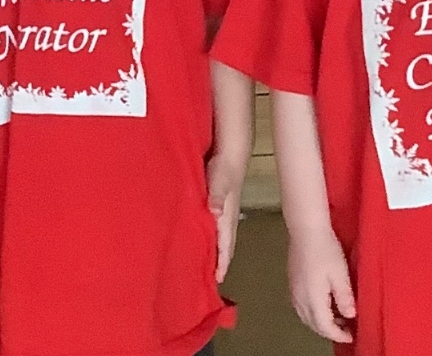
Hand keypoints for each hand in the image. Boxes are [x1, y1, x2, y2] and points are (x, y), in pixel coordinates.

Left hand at [206, 150, 246, 283]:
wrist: (231, 151)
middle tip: (209, 280)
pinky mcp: (217, 204)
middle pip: (224, 246)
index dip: (222, 263)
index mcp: (227, 218)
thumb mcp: (220, 181)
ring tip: (204, 265)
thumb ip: (217, 195)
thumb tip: (214, 212)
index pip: (226, 246)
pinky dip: (210, 237)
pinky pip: (214, 227)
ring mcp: (223, 212)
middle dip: (219, 262)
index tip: (217, 281)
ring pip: (219, 237)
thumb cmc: (224, 167)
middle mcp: (227, 219)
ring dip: (215, 251)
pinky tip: (200, 237)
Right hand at [287, 226, 354, 344]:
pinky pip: (301, 306)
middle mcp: (299, 298)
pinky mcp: (292, 281)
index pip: (325, 327)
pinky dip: (312, 312)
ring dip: (320, 322)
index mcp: (313, 299)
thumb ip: (344, 298)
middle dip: (329, 330)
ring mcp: (293, 290)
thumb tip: (350, 316)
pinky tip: (322, 302)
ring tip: (336, 316)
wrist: (306, 229)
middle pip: (313, 324)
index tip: (352, 335)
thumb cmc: (326, 250)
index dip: (338, 334)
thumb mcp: (341, 274)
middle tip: (346, 328)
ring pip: (305, 316)